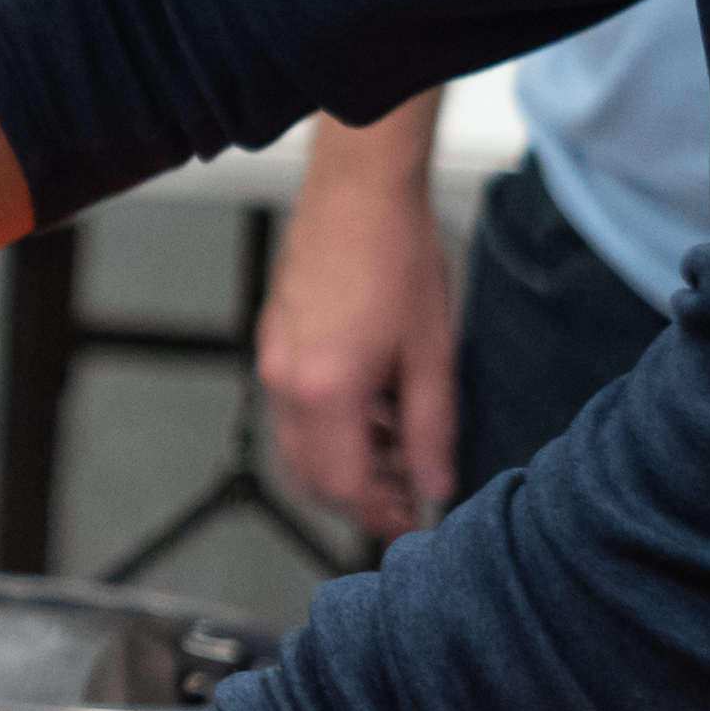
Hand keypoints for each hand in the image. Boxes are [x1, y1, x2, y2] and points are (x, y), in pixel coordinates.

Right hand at [259, 120, 457, 537]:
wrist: (359, 189)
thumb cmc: (395, 252)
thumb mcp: (432, 353)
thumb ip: (431, 430)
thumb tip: (436, 482)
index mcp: (326, 391)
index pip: (342, 487)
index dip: (380, 514)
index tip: (412, 521)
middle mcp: (286, 382)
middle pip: (310, 477)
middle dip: (359, 495)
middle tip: (407, 492)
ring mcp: (273, 361)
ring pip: (298, 446)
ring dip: (345, 460)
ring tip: (398, 442)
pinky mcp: (274, 342)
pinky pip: (292, 408)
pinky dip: (329, 426)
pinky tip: (373, 405)